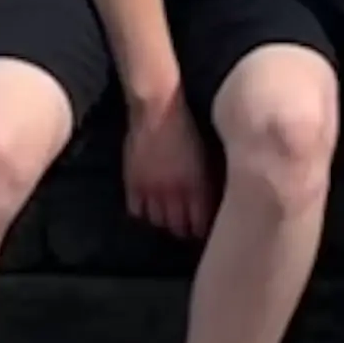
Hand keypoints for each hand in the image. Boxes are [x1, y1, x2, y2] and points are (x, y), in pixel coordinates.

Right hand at [118, 90, 216, 244]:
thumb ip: (206, 181)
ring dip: (163, 223)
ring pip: (157, 221)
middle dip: (183, 230)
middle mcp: (173, 193)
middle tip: (185, 230)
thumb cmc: (188, 127)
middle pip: (177, 226)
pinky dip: (142, 213)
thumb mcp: (206, 155)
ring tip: (166, 221)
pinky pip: (136, 209)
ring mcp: (151, 189)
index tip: (203, 232)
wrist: (158, 110)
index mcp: (195, 186)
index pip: (199, 222)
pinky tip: (148, 209)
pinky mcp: (133, 182)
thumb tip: (210, 199)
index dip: (201, 230)